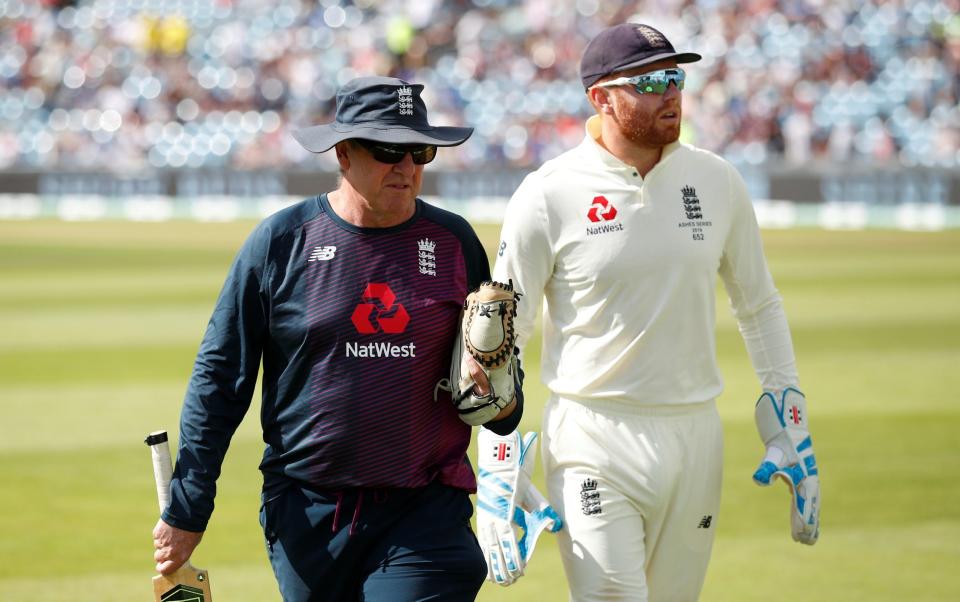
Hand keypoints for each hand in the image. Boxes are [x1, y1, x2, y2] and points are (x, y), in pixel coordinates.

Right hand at [152, 519, 202, 573]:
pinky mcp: (157, 534)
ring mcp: (161, 543)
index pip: (164, 570)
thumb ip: (182, 552)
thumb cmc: (193, 530)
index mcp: (178, 558)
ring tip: (171, 535)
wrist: (188, 515)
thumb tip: (176, 556)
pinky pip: (157, 537)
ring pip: (157, 546)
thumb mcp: (192, 544)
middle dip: (161, 555)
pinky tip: (168, 529)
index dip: (162, 568)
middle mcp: (168, 553)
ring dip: (162, 543)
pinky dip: (161, 535)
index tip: (162, 566)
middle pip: (158, 558)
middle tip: (167, 548)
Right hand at [476, 430, 561, 585]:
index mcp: (504, 513)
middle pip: (496, 549)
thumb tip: (556, 527)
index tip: (520, 571)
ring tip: (498, 579)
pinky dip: (486, 553)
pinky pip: (482, 539)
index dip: (514, 558)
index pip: (509, 542)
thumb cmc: (516, 475)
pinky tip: (488, 562)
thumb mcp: (530, 492)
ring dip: (493, 564)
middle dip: (503, 567)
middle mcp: (492, 518)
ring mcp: (484, 517)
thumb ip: (542, 510)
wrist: (498, 457)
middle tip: (511, 581)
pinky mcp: (482, 515)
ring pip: (487, 547)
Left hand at [753, 387, 820, 543]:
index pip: (805, 504)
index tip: (802, 538)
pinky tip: (795, 503)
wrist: (785, 408)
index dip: (804, 521)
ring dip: (806, 514)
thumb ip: (768, 466)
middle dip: (808, 523)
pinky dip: (799, 500)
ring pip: (807, 497)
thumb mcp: (773, 450)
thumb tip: (760, 480)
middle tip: (806, 542)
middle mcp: (807, 474)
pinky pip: (800, 488)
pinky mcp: (795, 464)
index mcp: (806, 475)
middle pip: (810, 504)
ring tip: (805, 530)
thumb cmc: (781, 430)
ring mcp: (802, 469)